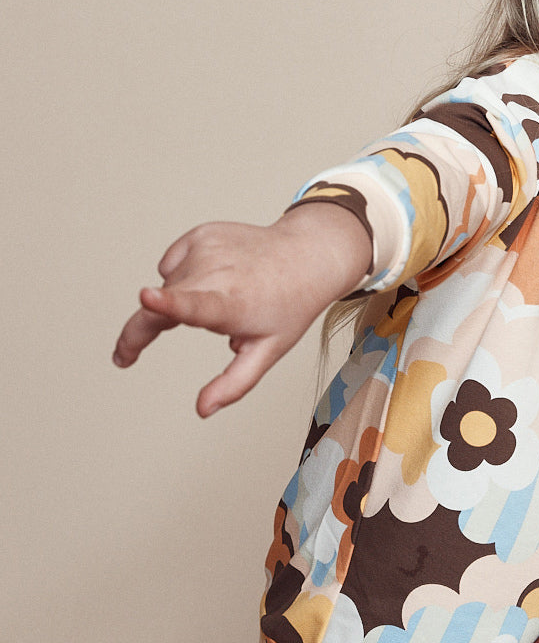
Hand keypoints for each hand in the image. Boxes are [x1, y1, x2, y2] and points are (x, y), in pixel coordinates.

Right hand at [112, 203, 370, 416]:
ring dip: (181, 299)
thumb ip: (234, 384)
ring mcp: (207, 247)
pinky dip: (186, 275)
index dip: (168, 304)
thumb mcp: (268, 351)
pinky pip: (174, 264)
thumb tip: (202, 410)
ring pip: (168, 285)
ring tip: (223, 298)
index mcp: (232, 303)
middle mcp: (218, 271)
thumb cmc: (289, 306)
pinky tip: (216, 276)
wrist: (308, 256)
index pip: (197, 306)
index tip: (147, 297)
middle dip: (138, 333)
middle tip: (126, 357)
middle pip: (157, 305)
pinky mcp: (201, 233)